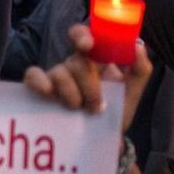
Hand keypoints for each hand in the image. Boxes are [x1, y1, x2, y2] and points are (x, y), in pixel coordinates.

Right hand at [23, 24, 152, 130]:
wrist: (103, 139)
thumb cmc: (116, 111)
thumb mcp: (133, 92)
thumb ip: (140, 68)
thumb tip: (138, 46)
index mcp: (94, 58)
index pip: (83, 35)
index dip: (82, 35)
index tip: (88, 45)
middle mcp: (73, 64)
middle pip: (76, 61)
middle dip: (89, 86)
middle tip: (97, 107)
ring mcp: (56, 76)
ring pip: (58, 72)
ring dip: (71, 94)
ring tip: (79, 110)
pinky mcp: (40, 89)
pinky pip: (33, 76)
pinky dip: (39, 82)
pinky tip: (47, 93)